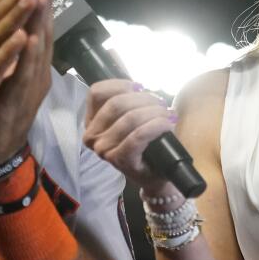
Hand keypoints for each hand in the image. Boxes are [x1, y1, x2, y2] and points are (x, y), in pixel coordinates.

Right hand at [82, 79, 176, 194]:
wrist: (153, 175)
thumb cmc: (142, 144)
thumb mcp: (130, 118)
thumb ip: (128, 101)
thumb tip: (140, 86)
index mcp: (91, 122)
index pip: (96, 93)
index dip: (120, 84)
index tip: (140, 87)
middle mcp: (92, 135)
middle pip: (116, 103)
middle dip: (144, 99)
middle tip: (161, 103)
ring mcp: (104, 149)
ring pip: (130, 118)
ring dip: (154, 112)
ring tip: (168, 114)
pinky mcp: (120, 159)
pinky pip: (138, 135)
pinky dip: (156, 126)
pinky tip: (167, 124)